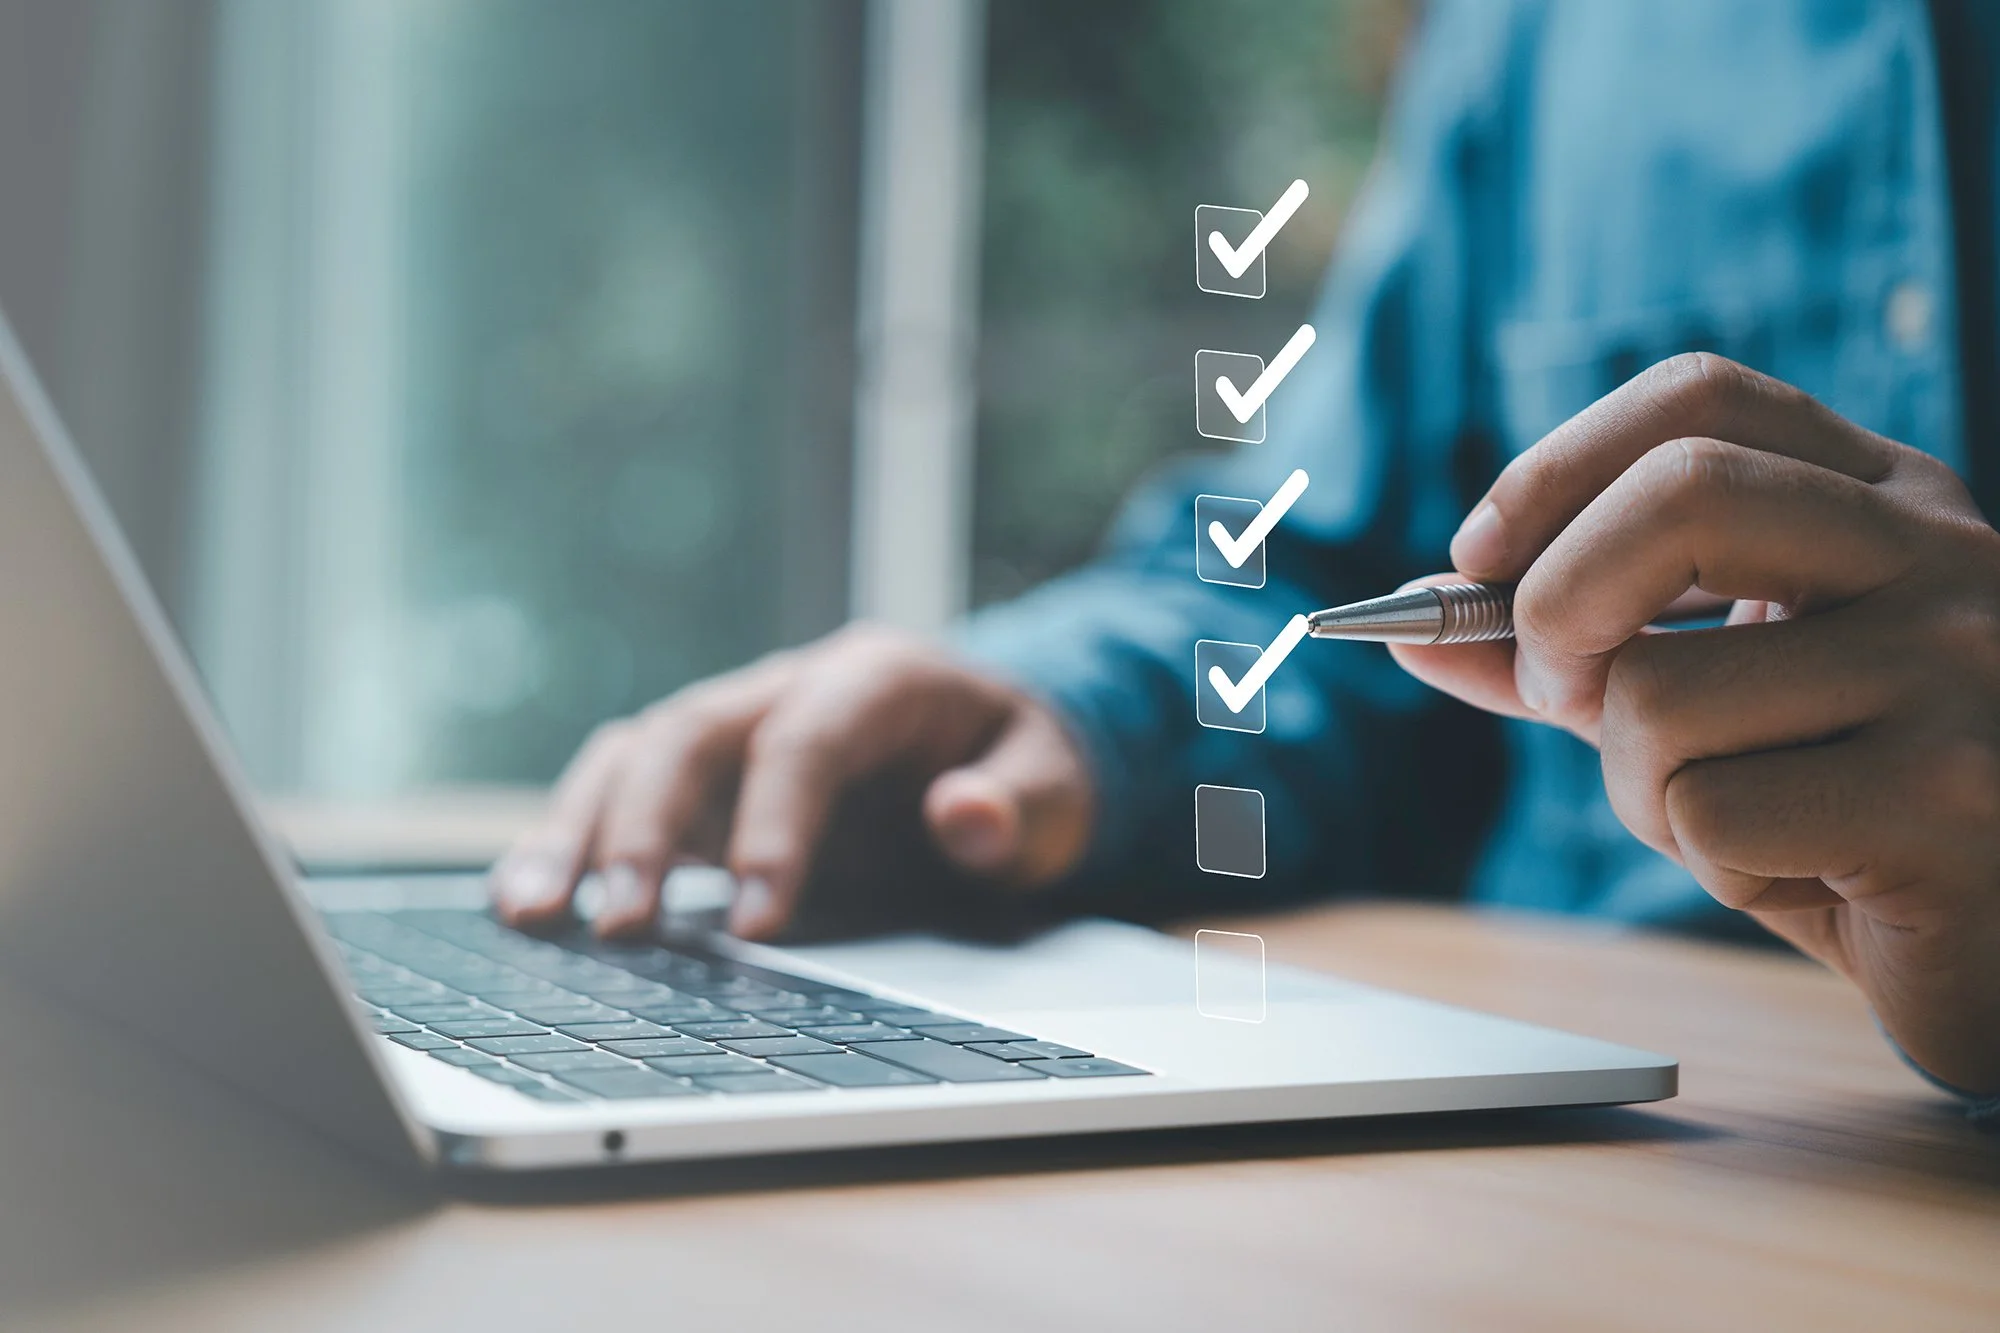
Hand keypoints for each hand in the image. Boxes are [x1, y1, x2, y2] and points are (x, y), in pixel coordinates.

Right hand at [489, 625, 1093, 939]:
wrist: (997, 749)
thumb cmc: (1026, 767)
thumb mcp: (1057, 787)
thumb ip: (1024, 803)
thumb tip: (967, 816)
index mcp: (877, 676)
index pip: (806, 738)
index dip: (777, 825)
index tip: (761, 924)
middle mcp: (787, 690)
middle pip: (692, 734)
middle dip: (648, 826)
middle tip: (621, 923)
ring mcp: (736, 735)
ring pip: (635, 757)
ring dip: (579, 831)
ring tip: (532, 912)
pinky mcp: (704, 786)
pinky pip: (620, 797)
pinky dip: (570, 843)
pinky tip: (526, 904)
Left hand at [1393, 353, 1999, 1093]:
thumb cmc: (1847, 816)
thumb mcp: (1708, 708)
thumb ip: (1580, 655)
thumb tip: (1419, 623)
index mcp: (1885, 501)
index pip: (1701, 399)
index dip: (1556, 466)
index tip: (1476, 557)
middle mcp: (1939, 556)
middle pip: (1680, 494)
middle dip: (1556, 604)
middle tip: (1554, 691)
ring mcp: (1961, 668)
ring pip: (1663, 690)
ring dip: (1640, 787)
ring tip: (1739, 821)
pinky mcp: (1954, 796)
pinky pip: (1714, 812)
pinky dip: (1711, 862)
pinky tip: (1807, 875)